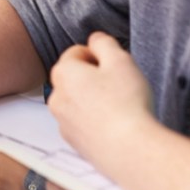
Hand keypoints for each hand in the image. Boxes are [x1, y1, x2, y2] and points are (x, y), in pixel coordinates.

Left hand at [47, 32, 155, 169]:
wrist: (132, 150)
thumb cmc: (127, 104)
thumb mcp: (120, 60)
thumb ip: (104, 43)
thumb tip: (95, 39)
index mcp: (63, 73)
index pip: (77, 53)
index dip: (99, 56)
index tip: (115, 67)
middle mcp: (56, 97)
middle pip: (75, 77)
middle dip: (95, 78)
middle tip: (119, 87)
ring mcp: (63, 122)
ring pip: (78, 101)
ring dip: (94, 100)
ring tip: (118, 108)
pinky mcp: (73, 142)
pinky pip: (82, 124)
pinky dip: (95, 121)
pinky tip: (115, 125)